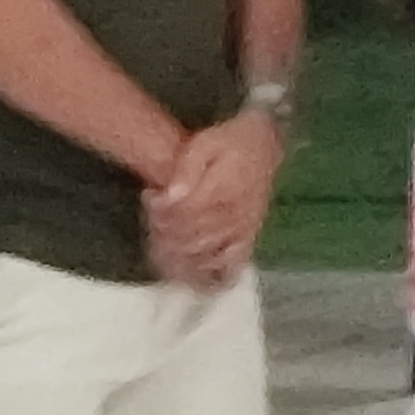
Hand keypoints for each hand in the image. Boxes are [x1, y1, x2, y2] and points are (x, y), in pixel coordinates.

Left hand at [143, 107, 281, 289]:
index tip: (149, 198)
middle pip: (192, 235)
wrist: (265, 143)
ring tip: (160, 242)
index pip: (184, 212)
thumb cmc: (231, 142)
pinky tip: (191, 272)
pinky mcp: (249, 237)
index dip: (160, 211)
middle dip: (164, 232)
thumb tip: (171, 194)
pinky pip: (231, 263)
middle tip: (151, 220)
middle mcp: (235, 213)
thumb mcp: (205, 143)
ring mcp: (244, 228)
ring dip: (178, 252)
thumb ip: (187, 168)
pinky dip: (210, 272)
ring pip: (206, 252)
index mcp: (223, 189)